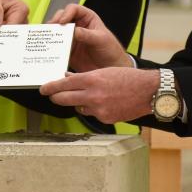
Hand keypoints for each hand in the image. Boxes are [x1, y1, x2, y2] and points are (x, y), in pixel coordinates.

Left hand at [39, 68, 159, 123]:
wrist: (148, 91)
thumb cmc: (127, 78)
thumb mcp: (104, 72)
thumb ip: (85, 77)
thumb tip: (69, 79)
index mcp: (92, 79)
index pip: (64, 84)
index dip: (51, 87)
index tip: (43, 89)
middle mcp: (92, 95)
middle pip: (64, 99)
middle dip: (56, 97)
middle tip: (52, 95)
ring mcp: (98, 109)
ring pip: (78, 107)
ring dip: (78, 102)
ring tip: (87, 96)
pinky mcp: (105, 119)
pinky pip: (92, 114)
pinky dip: (93, 109)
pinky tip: (104, 103)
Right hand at [48, 4, 130, 71]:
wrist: (109, 68)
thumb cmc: (110, 50)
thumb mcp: (101, 40)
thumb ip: (88, 35)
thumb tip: (74, 31)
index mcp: (87, 18)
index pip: (73, 9)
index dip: (66, 13)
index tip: (62, 22)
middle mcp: (77, 25)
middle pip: (61, 18)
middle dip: (54, 22)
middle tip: (49, 30)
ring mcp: (71, 37)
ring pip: (56, 32)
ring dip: (50, 35)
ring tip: (45, 39)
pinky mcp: (67, 50)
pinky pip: (56, 47)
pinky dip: (51, 47)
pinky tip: (48, 50)